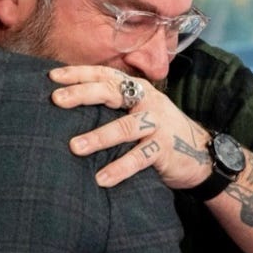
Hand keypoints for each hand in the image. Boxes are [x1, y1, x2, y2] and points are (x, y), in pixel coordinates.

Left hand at [49, 65, 212, 191]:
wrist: (200, 154)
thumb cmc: (157, 131)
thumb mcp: (137, 111)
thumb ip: (112, 106)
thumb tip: (69, 105)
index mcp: (137, 89)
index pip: (105, 75)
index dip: (79, 73)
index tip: (52, 76)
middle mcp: (147, 101)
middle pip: (112, 92)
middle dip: (83, 94)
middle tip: (56, 99)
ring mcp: (157, 124)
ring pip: (126, 127)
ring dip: (99, 137)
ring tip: (75, 147)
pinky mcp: (165, 148)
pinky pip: (140, 157)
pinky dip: (120, 168)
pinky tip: (102, 179)